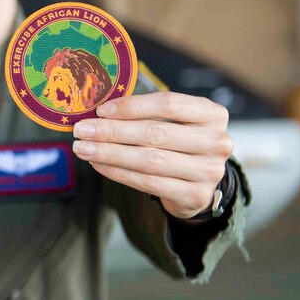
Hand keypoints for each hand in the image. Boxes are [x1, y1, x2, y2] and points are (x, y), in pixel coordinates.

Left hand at [71, 92, 233, 219]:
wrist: (199, 182)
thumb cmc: (178, 142)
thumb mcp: (172, 121)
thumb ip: (144, 113)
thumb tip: (98, 111)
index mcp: (212, 114)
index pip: (169, 104)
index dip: (132, 106)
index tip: (101, 110)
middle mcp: (217, 141)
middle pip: (156, 133)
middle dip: (113, 131)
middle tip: (82, 130)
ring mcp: (209, 171)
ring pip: (150, 160)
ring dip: (110, 153)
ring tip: (83, 148)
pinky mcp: (195, 196)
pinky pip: (148, 183)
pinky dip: (118, 173)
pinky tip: (99, 164)